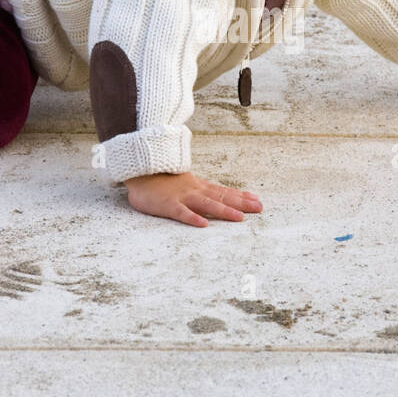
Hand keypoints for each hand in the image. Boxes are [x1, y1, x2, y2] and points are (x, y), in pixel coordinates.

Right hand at [123, 171, 262, 227]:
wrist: (138, 171)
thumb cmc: (161, 180)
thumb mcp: (184, 183)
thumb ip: (199, 191)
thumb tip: (215, 197)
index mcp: (198, 187)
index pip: (223, 191)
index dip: (241, 196)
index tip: (258, 201)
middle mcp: (194, 191)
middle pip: (221, 197)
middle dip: (241, 204)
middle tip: (259, 209)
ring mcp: (182, 197)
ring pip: (206, 205)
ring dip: (223, 211)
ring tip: (239, 218)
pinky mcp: (167, 205)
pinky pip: (181, 213)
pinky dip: (193, 218)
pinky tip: (203, 225)